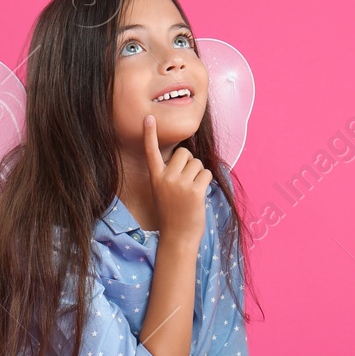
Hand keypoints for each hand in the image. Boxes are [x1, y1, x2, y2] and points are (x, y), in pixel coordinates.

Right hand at [143, 114, 210, 240]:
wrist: (178, 237)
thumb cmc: (173, 213)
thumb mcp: (163, 191)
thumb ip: (171, 174)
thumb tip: (189, 156)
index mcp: (155, 177)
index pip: (151, 151)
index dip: (150, 134)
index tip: (148, 118)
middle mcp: (166, 178)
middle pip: (185, 153)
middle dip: (190, 163)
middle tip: (187, 181)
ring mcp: (179, 184)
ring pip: (198, 163)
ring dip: (199, 173)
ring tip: (192, 191)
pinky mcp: (194, 191)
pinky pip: (206, 173)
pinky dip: (206, 181)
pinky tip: (199, 194)